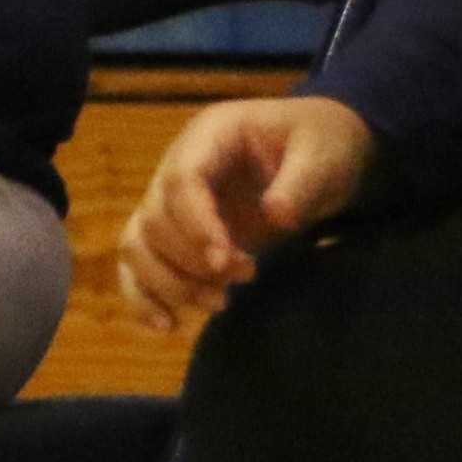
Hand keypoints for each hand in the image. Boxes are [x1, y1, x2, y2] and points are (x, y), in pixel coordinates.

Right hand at [116, 94, 374, 331]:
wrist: (318, 152)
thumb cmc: (322, 144)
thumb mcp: (324, 155)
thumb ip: (301, 183)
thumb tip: (275, 217)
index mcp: (209, 136)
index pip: (180, 179)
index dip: (195, 224)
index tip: (227, 262)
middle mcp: (175, 166)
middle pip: (154, 218)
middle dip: (193, 260)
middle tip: (247, 274)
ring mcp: (171, 201)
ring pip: (137, 244)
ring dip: (169, 282)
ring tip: (220, 302)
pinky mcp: (177, 233)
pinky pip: (139, 264)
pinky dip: (144, 296)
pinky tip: (168, 325)